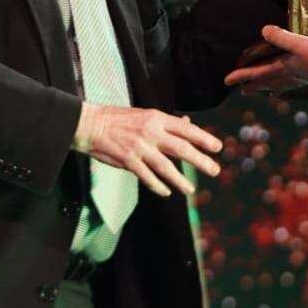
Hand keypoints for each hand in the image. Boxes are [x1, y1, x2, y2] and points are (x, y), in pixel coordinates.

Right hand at [73, 104, 223, 196]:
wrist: (90, 124)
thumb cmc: (118, 119)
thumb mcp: (144, 114)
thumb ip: (166, 122)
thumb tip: (187, 123)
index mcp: (156, 118)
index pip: (185, 129)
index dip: (203, 138)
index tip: (218, 147)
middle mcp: (150, 132)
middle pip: (181, 148)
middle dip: (200, 160)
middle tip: (215, 170)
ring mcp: (139, 148)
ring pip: (165, 167)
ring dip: (180, 180)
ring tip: (190, 189)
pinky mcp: (128, 161)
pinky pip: (147, 177)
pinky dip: (157, 186)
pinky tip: (166, 192)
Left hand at [223, 25, 307, 93]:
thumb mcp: (300, 42)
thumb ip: (281, 37)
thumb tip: (264, 30)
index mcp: (283, 68)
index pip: (256, 73)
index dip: (240, 76)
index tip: (226, 81)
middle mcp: (290, 75)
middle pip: (266, 82)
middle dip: (253, 86)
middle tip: (242, 90)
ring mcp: (301, 78)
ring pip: (280, 84)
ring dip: (269, 87)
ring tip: (264, 91)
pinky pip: (294, 83)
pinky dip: (288, 85)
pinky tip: (291, 85)